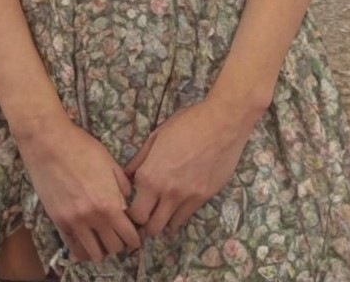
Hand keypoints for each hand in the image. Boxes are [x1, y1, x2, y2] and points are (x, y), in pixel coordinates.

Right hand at [14, 115, 141, 263]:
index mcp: (109, 203)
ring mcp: (73, 222)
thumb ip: (123, 187)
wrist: (49, 142)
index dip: (135, 238)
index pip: (129, 237)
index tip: (135, 234)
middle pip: (113, 248)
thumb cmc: (81, 147)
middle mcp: (92, 218)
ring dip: (101, 249)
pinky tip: (87, 239)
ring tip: (102, 237)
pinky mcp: (57, 222)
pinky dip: (83, 249)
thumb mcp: (110, 163)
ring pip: (93, 254)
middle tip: (119, 233)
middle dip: (120, 243)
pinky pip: (73, 248)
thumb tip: (127, 203)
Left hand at [125, 99, 260, 238]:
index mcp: (149, 175)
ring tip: (162, 212)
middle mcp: (165, 191)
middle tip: (147, 215)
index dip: (132, 212)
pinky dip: (178, 217)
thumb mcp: (157, 135)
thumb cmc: (187, 123)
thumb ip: (140, 159)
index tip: (135, 206)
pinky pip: (186, 217)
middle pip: (150, 227)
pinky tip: (177, 209)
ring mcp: (186, 197)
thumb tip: (128, 175)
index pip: (134, 212)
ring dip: (162, 222)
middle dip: (145, 223)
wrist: (221, 123)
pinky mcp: (204, 198)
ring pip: (168, 226)